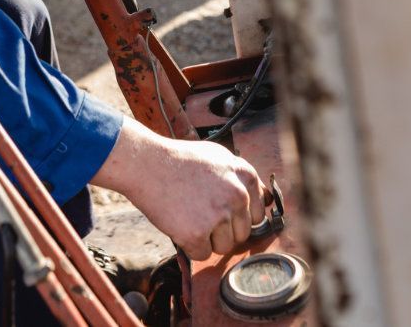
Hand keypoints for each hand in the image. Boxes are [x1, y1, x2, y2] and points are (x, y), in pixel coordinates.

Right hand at [91, 118, 267, 259]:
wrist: (145, 163)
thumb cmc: (179, 160)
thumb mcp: (218, 157)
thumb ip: (241, 178)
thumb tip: (264, 200)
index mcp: (245, 175)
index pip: (257, 213)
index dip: (236, 215)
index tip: (219, 209)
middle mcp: (237, 195)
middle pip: (241, 234)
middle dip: (222, 229)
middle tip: (198, 211)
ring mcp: (218, 215)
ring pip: (223, 247)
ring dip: (206, 239)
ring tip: (188, 215)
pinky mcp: (197, 234)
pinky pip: (202, 254)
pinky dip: (189, 245)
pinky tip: (179, 223)